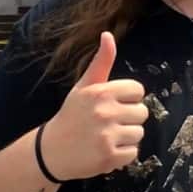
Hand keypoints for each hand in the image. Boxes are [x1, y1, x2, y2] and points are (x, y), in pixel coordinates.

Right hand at [40, 32, 147, 181]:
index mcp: (101, 92)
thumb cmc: (71, 115)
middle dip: (128, 119)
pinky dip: (122, 155)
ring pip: (139, 133)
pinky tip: (106, 150)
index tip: (113, 105)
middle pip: (142, 113)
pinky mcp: (109, 157)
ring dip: (126, 137)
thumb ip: (101, 62)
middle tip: (108, 123)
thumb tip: (108, 34)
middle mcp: (105, 113)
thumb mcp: (83, 87)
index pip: (138, 91)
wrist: (50, 151)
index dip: (128, 99)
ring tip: (106, 137)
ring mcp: (107, 136)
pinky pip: (133, 153)